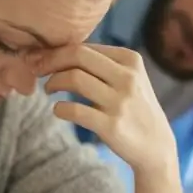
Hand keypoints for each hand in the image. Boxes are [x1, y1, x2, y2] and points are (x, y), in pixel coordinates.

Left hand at [39, 44, 177, 174]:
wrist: (155, 146)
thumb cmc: (133, 108)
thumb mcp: (128, 79)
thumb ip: (100, 64)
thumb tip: (58, 51)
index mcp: (130, 59)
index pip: (84, 46)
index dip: (56, 51)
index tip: (41, 59)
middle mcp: (128, 77)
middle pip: (77, 55)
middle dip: (50, 60)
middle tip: (37, 69)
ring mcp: (120, 102)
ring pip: (74, 78)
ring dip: (52, 83)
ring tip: (48, 90)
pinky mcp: (111, 126)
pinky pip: (74, 110)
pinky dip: (59, 108)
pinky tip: (59, 110)